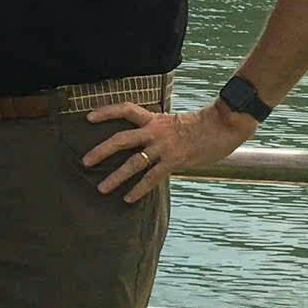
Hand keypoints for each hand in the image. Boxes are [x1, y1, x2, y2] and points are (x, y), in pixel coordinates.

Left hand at [82, 99, 254, 202]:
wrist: (223, 126)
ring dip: (115, 176)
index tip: (88, 117)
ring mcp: (164, 147)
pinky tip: (128, 198)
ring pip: (133, 162)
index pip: (125, 109)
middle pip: (121, 139)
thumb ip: (157, 131)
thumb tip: (143, 143)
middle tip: (84, 161)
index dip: (106, 111)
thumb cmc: (200, 126)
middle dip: (100, 150)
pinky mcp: (174, 161)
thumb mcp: (173, 122)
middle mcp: (155, 131)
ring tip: (101, 188)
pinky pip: (152, 177)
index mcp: (154, 119)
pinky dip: (139, 189)